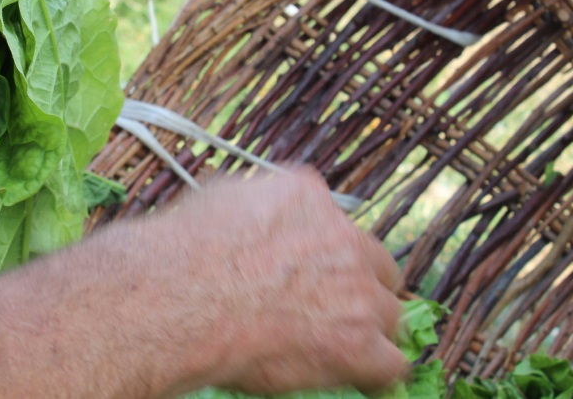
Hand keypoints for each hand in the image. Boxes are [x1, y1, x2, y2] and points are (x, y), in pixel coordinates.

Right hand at [123, 168, 406, 395]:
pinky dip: (375, 372)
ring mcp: (356, 290)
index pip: (336, 223)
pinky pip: (391, 363)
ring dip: (366, 328)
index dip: (326, 253)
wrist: (181, 298)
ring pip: (388, 313)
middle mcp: (341, 236)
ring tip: (337, 345)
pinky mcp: (358, 342)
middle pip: (375, 265)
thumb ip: (259, 200)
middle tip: (329, 308)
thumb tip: (260, 212)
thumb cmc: (185, 252)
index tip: (310, 271)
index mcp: (308, 196)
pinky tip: (356, 377)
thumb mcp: (222, 196)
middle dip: (358, 286)